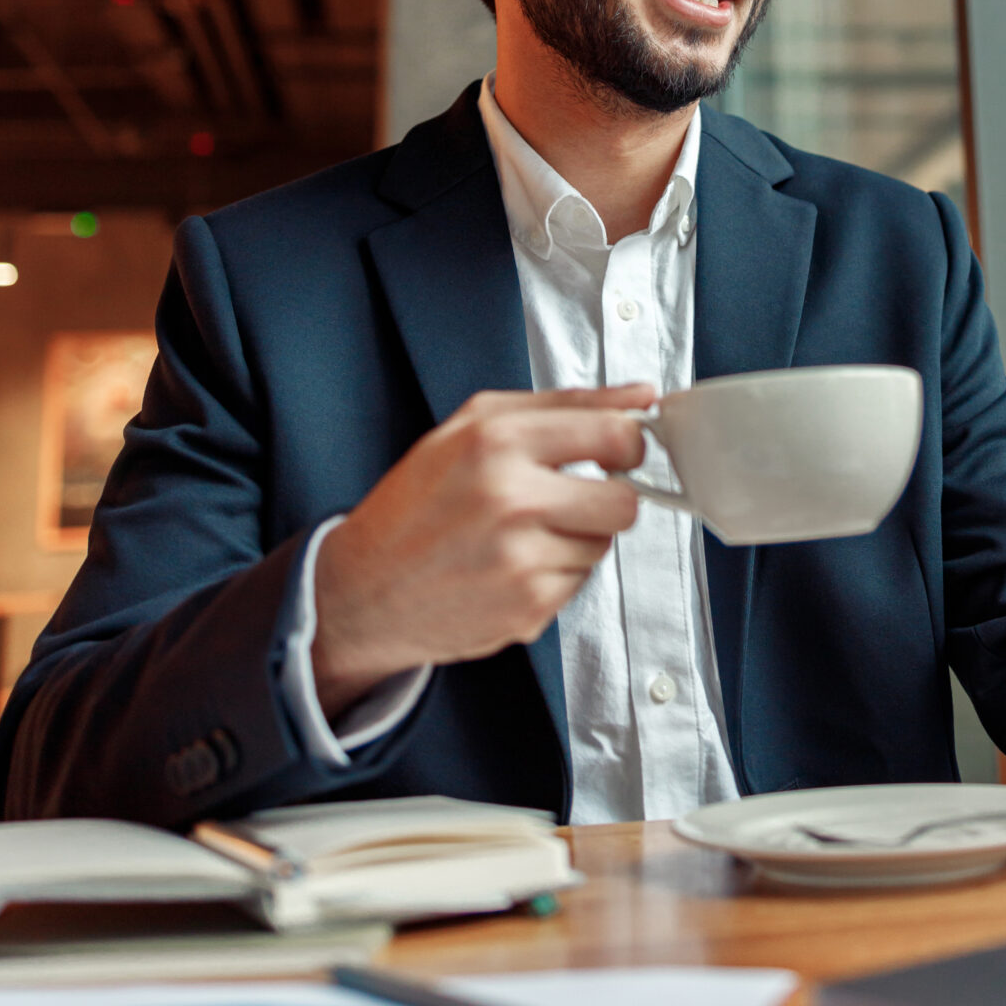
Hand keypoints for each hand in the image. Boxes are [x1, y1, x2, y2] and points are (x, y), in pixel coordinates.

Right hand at [311, 387, 653, 718]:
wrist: (362, 591)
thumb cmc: (417, 502)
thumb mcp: (476, 425)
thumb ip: (566, 403)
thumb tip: (643, 395)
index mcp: (497, 443)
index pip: (615, 436)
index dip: (629, 444)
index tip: (618, 450)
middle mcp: (511, 501)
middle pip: (624, 504)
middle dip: (608, 500)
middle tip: (571, 497)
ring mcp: (520, 562)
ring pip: (602, 546)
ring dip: (575, 539)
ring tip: (520, 534)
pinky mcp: (527, 610)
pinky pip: (578, 585)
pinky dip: (553, 575)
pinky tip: (509, 567)